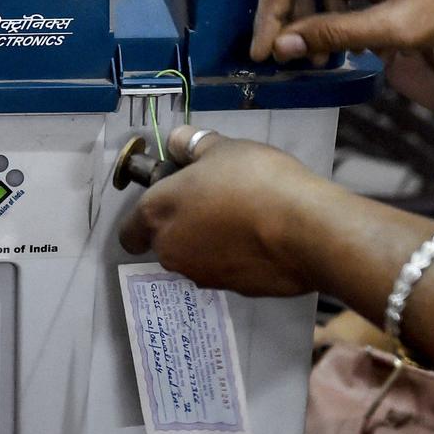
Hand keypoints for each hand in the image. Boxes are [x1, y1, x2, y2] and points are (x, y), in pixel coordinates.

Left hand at [118, 126, 335, 297]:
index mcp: (157, 215)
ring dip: (210, 243)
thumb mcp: (221, 148)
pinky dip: (238, 258)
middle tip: (214, 199)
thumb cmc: (254, 180)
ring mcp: (202, 275)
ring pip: (196, 258)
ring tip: (245, 217)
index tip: (169, 200)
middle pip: (165, 243)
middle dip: (183, 226)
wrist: (305, 230)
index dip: (144, 217)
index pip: (129, 231)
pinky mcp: (235, 291)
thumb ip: (192, 145)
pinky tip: (263, 239)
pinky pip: (228, 270)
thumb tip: (176, 141)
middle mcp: (171, 251)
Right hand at [250, 0, 433, 62]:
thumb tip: (282, 48)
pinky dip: (326, 6)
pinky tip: (336, 38)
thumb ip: (333, 35)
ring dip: (306, 13)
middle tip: (281, 55)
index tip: (263, 52)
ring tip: (317, 55)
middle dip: (282, 13)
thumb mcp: (394, 28)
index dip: (270, 13)